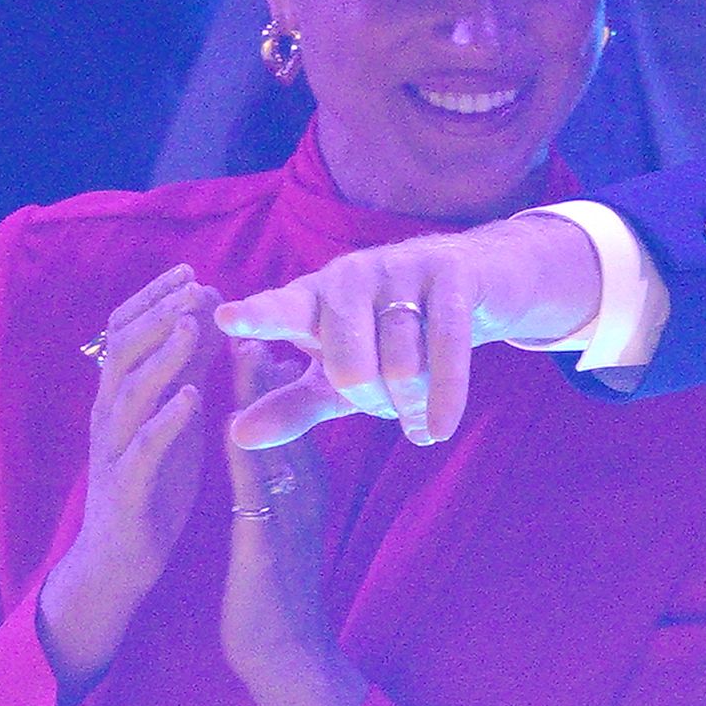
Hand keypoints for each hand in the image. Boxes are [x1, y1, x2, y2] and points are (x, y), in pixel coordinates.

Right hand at [39, 264, 219, 697]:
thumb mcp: (171, 418)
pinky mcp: (128, 489)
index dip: (154, 300)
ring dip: (162, 358)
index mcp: (119, 396)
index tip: (190, 270)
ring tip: (192, 328)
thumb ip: (184, 373)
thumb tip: (207, 319)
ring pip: (131, 394)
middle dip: (160, 315)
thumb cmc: (152, 481)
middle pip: (124, 353)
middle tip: (197, 285)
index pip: (126, 334)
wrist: (118, 560)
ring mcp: (113, 451)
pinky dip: (166, 422)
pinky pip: (144, 451)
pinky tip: (192, 400)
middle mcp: (109, 416)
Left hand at [217, 215, 601, 447]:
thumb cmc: (395, 337)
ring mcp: (400, 270)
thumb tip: (238, 435)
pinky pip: (445, 348)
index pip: (281, 309)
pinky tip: (438, 430)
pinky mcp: (449, 275)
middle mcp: (351, 277)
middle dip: (373, 402)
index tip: (226, 319)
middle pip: (350, 368)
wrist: (478, 284)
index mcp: (314, 297)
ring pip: (402, 366)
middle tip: (387, 405)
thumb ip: (292, 404)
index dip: (257, 316)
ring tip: (420, 404)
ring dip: (414, 401)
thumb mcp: (339, 377)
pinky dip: (444, 397)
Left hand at [222, 340, 369, 705]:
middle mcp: (301, 487)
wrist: (287, 651)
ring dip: (261, 395)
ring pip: (276, 441)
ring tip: (249, 345)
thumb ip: (283, 468)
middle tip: (263, 308)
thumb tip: (270, 419)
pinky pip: (254, 492)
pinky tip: (232, 422)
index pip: (292, 408)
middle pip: (289, 413)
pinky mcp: (264, 543)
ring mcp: (286, 514)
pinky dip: (245, 452)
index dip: (280, 362)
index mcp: (303, 478)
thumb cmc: (278, 584)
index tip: (267, 317)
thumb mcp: (286, 513)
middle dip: (273, 362)